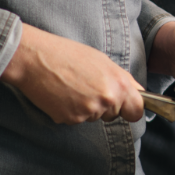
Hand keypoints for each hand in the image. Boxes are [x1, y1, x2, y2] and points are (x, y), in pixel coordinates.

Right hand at [1, 23, 143, 123]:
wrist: (36, 58)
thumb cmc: (69, 55)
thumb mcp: (103, 61)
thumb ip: (123, 80)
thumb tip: (138, 93)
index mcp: (119, 84)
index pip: (136, 111)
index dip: (131, 110)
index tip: (124, 107)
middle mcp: (106, 101)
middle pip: (113, 116)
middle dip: (105, 106)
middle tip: (88, 87)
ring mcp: (87, 112)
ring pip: (93, 117)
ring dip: (86, 107)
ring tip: (72, 86)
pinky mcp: (69, 119)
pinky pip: (75, 119)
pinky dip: (70, 110)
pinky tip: (61, 94)